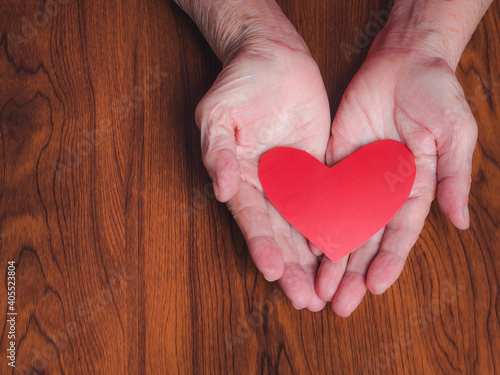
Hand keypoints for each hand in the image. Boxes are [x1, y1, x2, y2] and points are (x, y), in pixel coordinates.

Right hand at [196, 41, 330, 310]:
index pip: (251, 219)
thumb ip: (216, 151)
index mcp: (239, 177)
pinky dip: (337, 224)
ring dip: (316, 258)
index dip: (261, 245)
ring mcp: (293, 179)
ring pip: (306, 225)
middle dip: (293, 267)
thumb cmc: (239, 82)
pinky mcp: (318, 168)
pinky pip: (329, 200)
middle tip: (306, 300)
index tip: (274, 272)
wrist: (273, 57)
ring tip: (326, 290)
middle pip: (280, 234)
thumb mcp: (216, 113)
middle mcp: (267, 186)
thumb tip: (221, 189)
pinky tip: (347, 249)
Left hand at [315, 47, 476, 315]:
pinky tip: (304, 242)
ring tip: (318, 286)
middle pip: (365, 237)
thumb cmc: (437, 94)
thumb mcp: (455, 135)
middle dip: (353, 271)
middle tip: (338, 303)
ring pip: (340, 223)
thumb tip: (460, 221)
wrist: (404, 60)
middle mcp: (381, 189)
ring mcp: (356, 176)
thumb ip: (454, 178)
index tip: (375, 287)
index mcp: (413, 188)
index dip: (388, 260)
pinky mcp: (333, 159)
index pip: (399, 233)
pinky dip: (313, 218)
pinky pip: (321, 193)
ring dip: (330, 255)